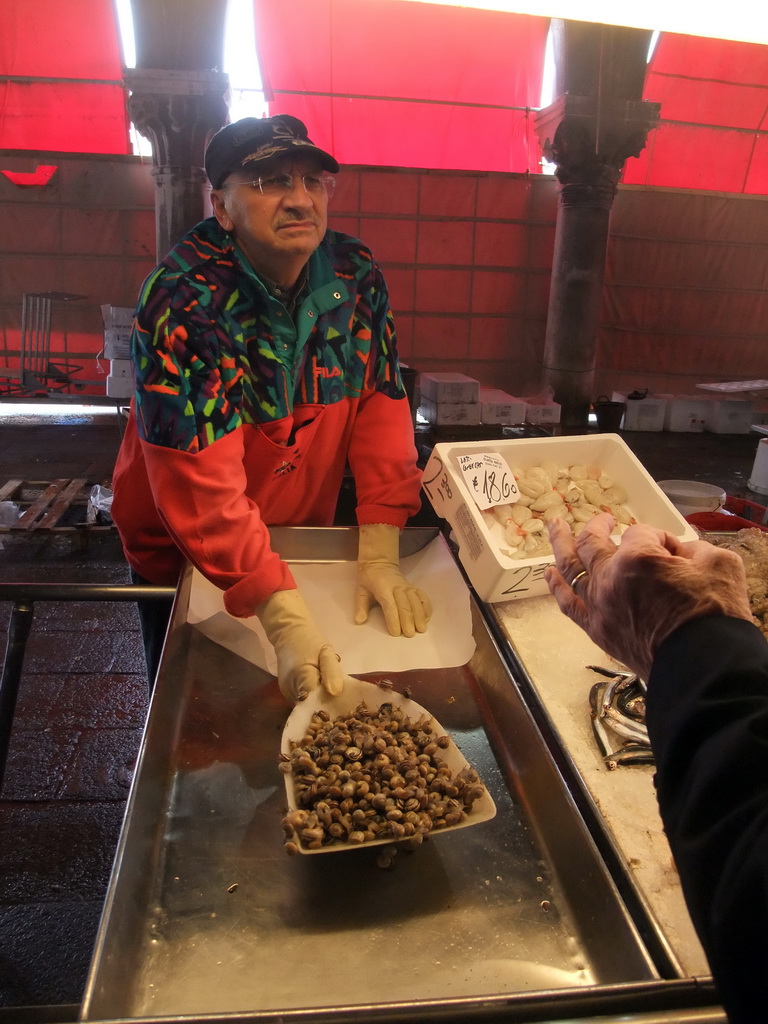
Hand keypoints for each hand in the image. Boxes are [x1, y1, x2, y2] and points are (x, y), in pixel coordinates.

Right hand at [256, 589, 349, 700]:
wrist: (288, 632)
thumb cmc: (309, 640)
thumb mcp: (326, 651)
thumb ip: (331, 672)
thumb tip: (335, 693)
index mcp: (301, 678)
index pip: (317, 703)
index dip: (330, 705)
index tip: (342, 703)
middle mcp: (290, 689)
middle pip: (311, 707)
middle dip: (325, 705)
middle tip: (339, 698)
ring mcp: (286, 692)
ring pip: (306, 705)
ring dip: (318, 701)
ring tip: (330, 692)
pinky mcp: (286, 691)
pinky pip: (301, 700)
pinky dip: (311, 697)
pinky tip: (319, 689)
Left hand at [355, 523, 431, 636]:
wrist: (379, 564)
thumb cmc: (369, 580)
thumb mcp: (361, 591)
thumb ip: (361, 607)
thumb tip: (359, 621)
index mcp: (383, 590)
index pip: (390, 606)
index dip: (394, 620)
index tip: (396, 633)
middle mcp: (398, 588)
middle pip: (405, 606)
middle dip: (408, 621)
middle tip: (410, 634)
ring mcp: (408, 587)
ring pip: (416, 602)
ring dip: (420, 616)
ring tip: (421, 629)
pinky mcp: (414, 587)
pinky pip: (423, 597)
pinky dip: (427, 607)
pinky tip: (427, 618)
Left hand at [545, 512, 751, 678]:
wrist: (703, 668)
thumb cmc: (715, 616)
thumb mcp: (719, 565)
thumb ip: (694, 548)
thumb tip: (678, 551)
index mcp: (639, 557)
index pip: (642, 534)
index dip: (661, 538)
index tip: (676, 552)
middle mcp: (610, 577)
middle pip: (594, 541)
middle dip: (598, 525)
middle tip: (603, 518)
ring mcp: (598, 604)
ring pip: (571, 567)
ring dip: (561, 542)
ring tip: (554, 525)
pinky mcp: (596, 629)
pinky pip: (567, 603)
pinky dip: (556, 586)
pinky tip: (549, 573)